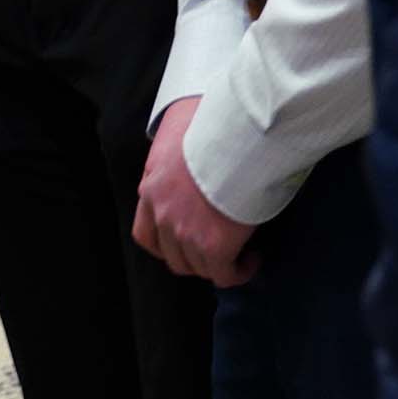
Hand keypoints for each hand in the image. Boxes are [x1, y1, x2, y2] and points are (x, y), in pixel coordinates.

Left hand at [132, 97, 257, 286]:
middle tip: (219, 248)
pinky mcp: (213, 246)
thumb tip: (190, 159)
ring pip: (198, 267)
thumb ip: (175, 157)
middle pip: (173, 256)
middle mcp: (162, 213)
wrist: (236, 132)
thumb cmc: (213, 124)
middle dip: (195, 257)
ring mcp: (185, 232)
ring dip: (218, 264)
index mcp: (150, 187)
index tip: (187, 241)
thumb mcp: (176, 134)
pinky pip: (224, 275)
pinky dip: (238, 272)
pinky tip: (252, 259)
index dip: (167, 244)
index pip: (146, 233)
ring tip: (240, 252)